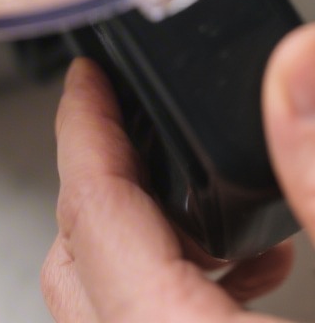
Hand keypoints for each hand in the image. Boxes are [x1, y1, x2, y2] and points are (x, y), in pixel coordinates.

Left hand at [42, 27, 314, 321]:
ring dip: (142, 237)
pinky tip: (249, 266)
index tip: (87, 77)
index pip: (92, 209)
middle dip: (101, 174)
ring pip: (102, 300)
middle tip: (127, 114)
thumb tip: (293, 70)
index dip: (85, 126)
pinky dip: (173, 285)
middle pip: (76, 256)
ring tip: (200, 185)